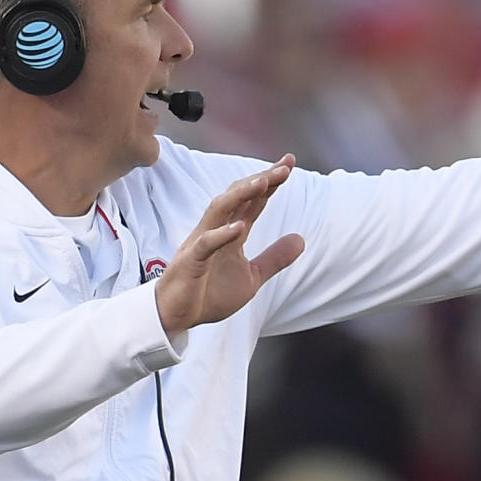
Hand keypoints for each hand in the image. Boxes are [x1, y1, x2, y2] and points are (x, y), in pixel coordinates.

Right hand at [155, 154, 304, 332]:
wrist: (178, 317)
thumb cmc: (209, 294)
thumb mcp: (252, 278)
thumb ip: (274, 258)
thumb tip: (302, 240)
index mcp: (230, 233)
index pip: (252, 201)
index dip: (270, 182)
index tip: (289, 163)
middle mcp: (215, 230)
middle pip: (238, 197)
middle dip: (261, 179)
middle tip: (285, 166)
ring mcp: (201, 243)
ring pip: (219, 210)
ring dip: (241, 195)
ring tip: (263, 182)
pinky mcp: (191, 261)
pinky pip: (206, 244)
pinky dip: (222, 234)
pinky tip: (240, 226)